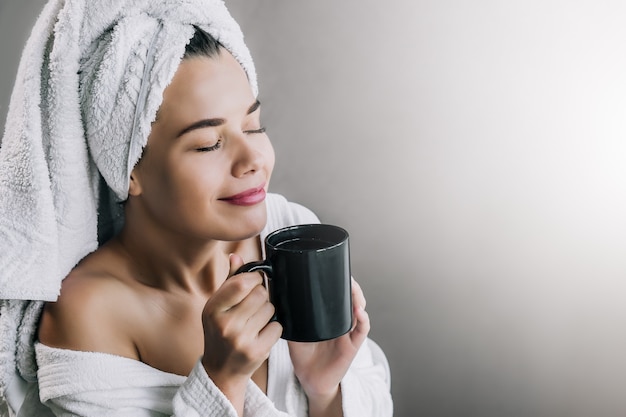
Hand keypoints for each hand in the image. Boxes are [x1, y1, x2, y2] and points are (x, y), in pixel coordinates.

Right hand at [201, 254, 281, 409]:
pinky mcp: (257, 351)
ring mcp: (241, 339)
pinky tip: (261, 334)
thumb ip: (228, 281)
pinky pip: (277, 326)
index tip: (255, 282)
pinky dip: (273, 328)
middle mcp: (225, 324)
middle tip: (253, 306)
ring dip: (267, 312)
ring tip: (255, 321)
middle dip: (262, 296)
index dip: (254, 278)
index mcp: (213, 309)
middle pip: (261, 294)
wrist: (221, 370)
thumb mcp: (217, 307)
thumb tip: (236, 256)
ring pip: (271, 308)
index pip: (242, 283)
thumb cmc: (220, 333)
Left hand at [288, 278, 369, 407]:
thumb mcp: (295, 331)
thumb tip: (279, 298)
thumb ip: (291, 317)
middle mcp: (341, 322)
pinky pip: (362, 330)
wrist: (309, 379)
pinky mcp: (352, 345)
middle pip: (352, 299)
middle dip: (352, 286)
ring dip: (359, 298)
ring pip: (360, 310)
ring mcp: (348, 333)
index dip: (341, 283)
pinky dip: (363, 320)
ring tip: (354, 290)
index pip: (339, 295)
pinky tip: (359, 311)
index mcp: (329, 317)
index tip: (337, 270)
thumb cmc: (303, 355)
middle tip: (348, 277)